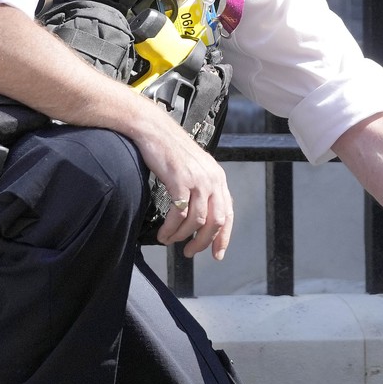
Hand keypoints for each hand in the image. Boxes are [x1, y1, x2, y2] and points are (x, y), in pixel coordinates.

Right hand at [139, 123, 234, 259]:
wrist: (154, 130)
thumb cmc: (170, 150)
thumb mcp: (195, 168)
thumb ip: (202, 188)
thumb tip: (200, 217)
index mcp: (218, 178)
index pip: (228, 214)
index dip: (224, 237)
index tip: (217, 254)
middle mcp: (212, 179)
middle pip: (215, 222)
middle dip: (203, 242)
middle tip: (189, 252)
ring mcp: (197, 180)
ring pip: (196, 221)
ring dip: (182, 236)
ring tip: (170, 241)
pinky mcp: (180, 180)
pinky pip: (179, 214)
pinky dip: (171, 229)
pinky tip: (163, 234)